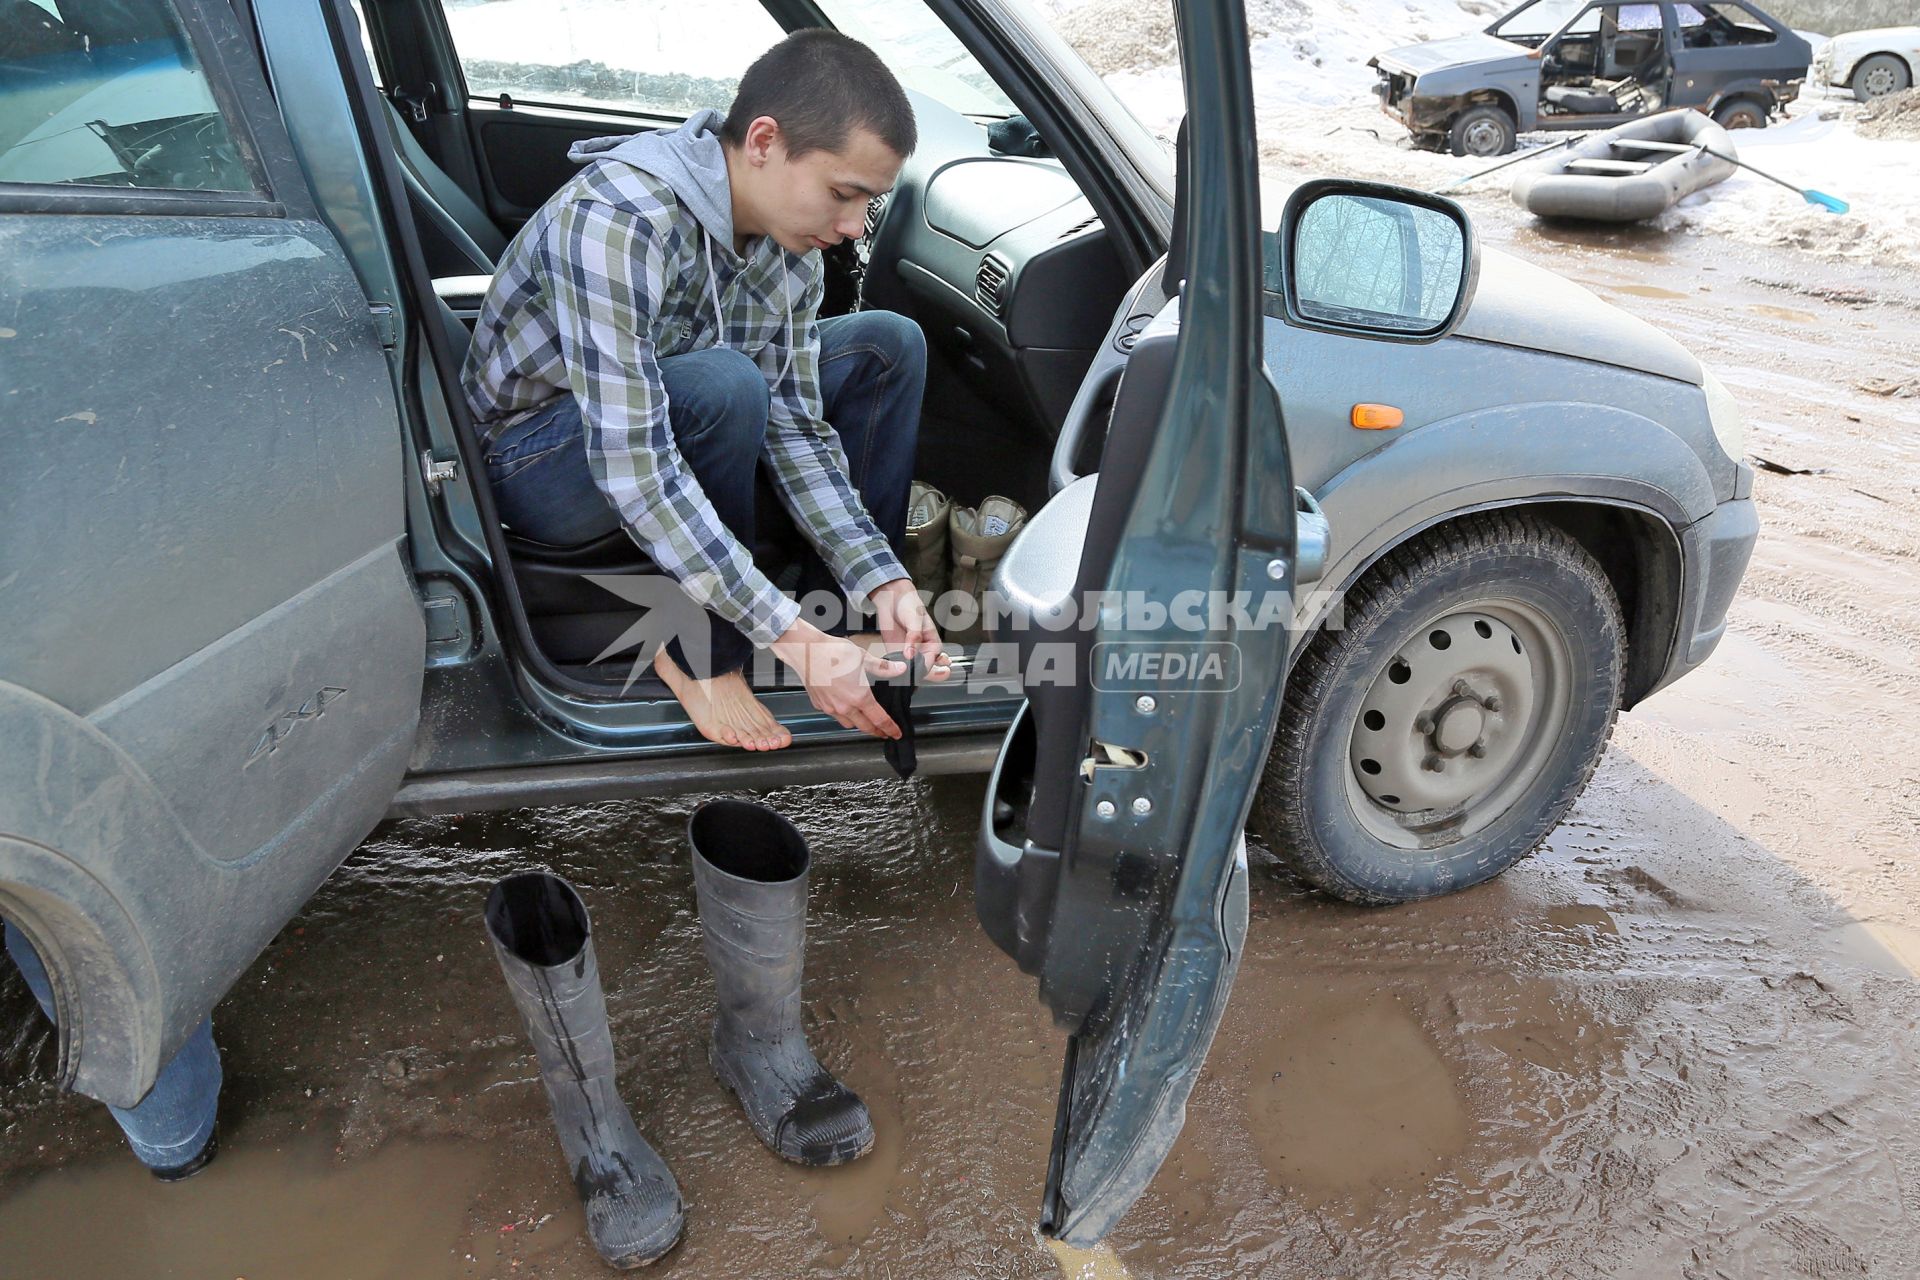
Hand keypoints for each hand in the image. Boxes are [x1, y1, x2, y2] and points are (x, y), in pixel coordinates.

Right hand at [770, 620, 906, 738]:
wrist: (805, 651)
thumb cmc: (832, 652)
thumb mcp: (863, 657)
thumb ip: (883, 667)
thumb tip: (901, 669)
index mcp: (860, 697)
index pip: (879, 719)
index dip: (890, 728)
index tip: (895, 734)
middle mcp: (845, 707)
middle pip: (864, 727)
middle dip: (876, 731)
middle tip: (883, 733)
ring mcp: (830, 707)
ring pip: (848, 723)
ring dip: (858, 725)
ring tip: (864, 721)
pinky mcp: (819, 704)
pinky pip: (833, 715)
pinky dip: (841, 715)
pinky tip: (844, 707)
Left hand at [870, 577, 952, 682]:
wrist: (892, 598)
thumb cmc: (909, 604)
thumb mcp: (914, 619)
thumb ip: (913, 637)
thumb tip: (910, 654)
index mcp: (933, 642)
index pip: (931, 660)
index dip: (924, 667)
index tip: (916, 671)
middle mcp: (922, 650)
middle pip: (924, 668)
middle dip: (919, 675)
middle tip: (911, 679)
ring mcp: (909, 652)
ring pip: (911, 669)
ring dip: (906, 675)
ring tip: (901, 679)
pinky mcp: (896, 652)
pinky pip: (898, 664)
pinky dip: (896, 670)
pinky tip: (892, 673)